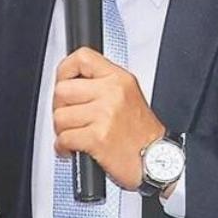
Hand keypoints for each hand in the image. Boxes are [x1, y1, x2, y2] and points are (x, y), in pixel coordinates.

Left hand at [54, 47, 165, 189]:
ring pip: (60, 117)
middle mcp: (112, 93)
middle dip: (60, 108)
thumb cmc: (141, 133)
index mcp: (119, 79)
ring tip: (76, 135)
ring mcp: (105, 114)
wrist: (157, 160)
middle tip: (71, 118)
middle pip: (62, 90)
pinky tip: (74, 149)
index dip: (65, 71)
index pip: (82, 58)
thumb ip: (101, 83)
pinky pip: (64, 138)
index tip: (64, 83)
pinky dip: (63, 147)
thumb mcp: (128, 94)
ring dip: (62, 131)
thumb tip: (69, 81)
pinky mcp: (98, 137)